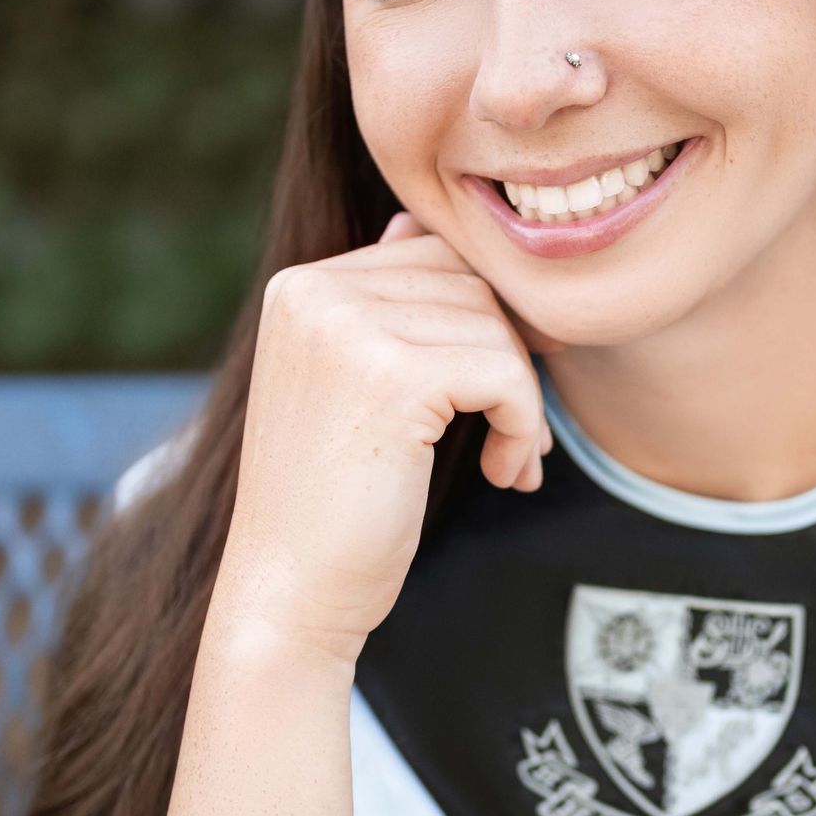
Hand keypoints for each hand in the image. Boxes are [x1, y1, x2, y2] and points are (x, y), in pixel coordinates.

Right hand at [210, 212, 549, 667]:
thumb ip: (379, 304)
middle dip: (511, 360)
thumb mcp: (348, 385)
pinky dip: (525, 427)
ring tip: (508, 463)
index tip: (497, 398)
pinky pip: (506, 373)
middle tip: (518, 438)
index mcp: (300, 287)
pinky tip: (502, 474)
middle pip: (471, 286)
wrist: (290, 592)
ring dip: (523, 403)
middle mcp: (313, 292)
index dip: (485, 325)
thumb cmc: (331, 502)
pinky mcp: (392, 377)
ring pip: (496, 328)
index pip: (434, 258)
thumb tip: (413, 223)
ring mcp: (348, 330)